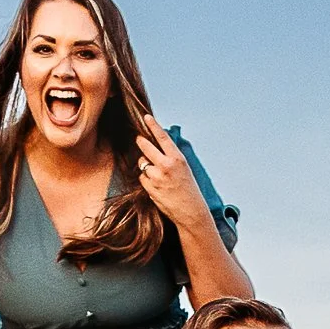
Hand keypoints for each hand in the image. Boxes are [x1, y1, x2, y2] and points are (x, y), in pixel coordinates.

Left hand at [136, 117, 211, 232]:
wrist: (191, 211)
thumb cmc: (189, 189)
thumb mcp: (184, 169)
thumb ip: (171, 157)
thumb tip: (157, 147)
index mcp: (178, 158)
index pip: (162, 138)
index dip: (153, 126)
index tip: (146, 117)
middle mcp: (166, 166)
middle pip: (146, 147)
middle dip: (141, 142)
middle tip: (139, 139)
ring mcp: (156, 177)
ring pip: (142, 163)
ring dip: (145, 166)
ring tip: (158, 175)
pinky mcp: (150, 188)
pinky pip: (142, 178)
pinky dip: (146, 180)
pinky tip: (156, 186)